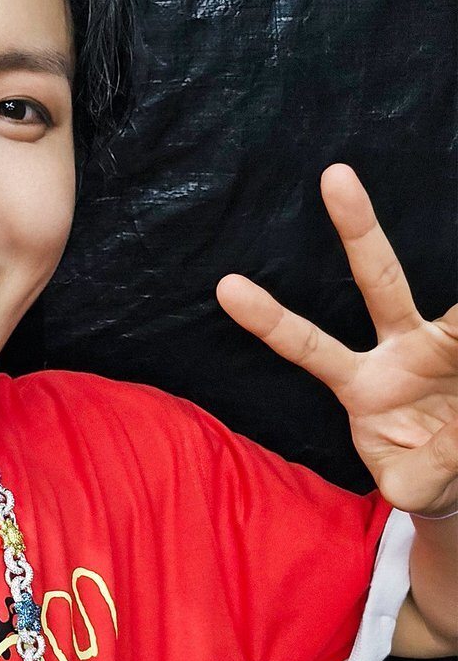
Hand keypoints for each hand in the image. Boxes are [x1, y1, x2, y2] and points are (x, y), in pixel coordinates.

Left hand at [216, 163, 457, 517]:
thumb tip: (449, 444)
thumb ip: (421, 473)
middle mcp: (396, 351)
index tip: (225, 287)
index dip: (268, 320)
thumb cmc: (420, 474)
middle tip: (333, 175)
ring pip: (455, 306)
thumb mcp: (410, 485)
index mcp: (358, 385)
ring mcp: (438, 344)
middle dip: (357, 228)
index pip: (306, 346)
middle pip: (376, 279)